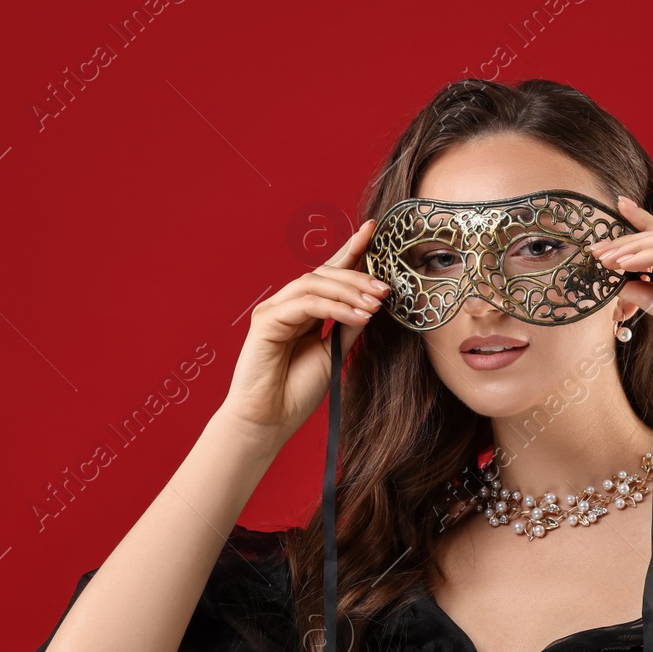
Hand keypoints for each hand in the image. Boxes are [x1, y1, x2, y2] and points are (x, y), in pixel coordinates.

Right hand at [218, 219, 389, 442]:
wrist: (269, 420)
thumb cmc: (296, 391)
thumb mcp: (334, 353)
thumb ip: (349, 325)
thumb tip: (374, 302)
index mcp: (303, 310)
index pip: (329, 274)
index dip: (351, 250)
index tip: (373, 230)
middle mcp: (287, 304)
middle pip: (324, 273)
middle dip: (358, 275)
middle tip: (386, 287)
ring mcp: (274, 310)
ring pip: (315, 283)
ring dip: (350, 290)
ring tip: (376, 303)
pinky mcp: (266, 321)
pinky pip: (306, 305)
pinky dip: (335, 307)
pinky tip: (357, 316)